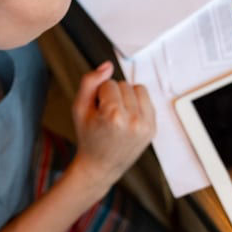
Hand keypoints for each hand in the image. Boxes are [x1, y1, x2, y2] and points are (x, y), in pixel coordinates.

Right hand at [67, 62, 156, 190]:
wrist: (101, 165)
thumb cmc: (88, 137)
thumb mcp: (79, 108)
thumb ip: (89, 82)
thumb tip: (108, 65)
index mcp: (113, 116)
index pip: (109, 83)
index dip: (99, 94)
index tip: (97, 111)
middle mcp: (133, 121)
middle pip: (124, 85)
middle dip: (113, 95)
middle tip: (106, 115)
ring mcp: (145, 126)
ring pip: (137, 89)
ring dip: (127, 97)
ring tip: (117, 115)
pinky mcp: (152, 128)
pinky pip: (147, 100)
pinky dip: (137, 104)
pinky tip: (127, 118)